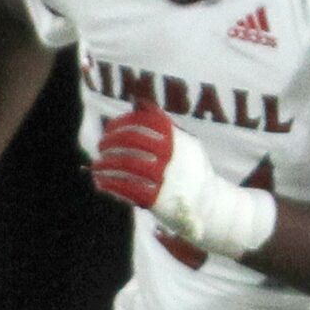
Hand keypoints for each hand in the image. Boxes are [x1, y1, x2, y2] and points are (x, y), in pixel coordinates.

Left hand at [90, 106, 273, 258]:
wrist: (211, 207)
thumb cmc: (192, 172)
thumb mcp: (187, 145)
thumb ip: (164, 125)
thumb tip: (139, 102)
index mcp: (179, 140)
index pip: (146, 121)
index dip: (123, 121)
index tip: (111, 128)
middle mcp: (173, 157)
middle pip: (132, 140)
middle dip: (111, 140)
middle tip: (102, 146)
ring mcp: (166, 178)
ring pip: (126, 164)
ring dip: (106, 163)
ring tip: (97, 166)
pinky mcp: (158, 200)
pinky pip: (127, 188)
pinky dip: (110, 183)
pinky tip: (102, 182)